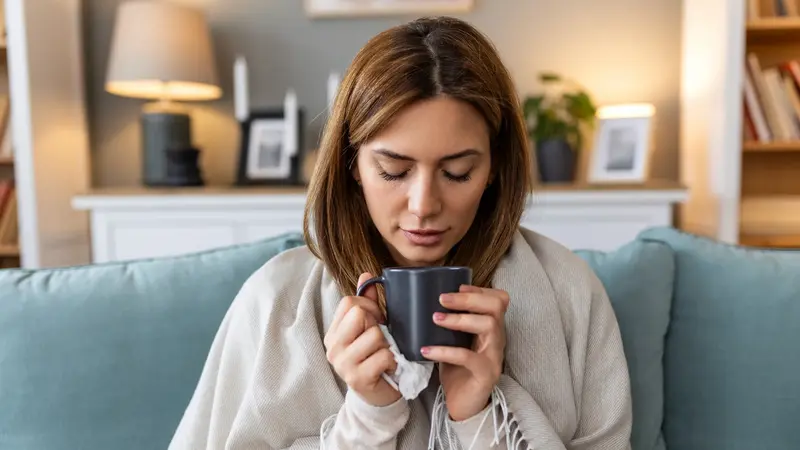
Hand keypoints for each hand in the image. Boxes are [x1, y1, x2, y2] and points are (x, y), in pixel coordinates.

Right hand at [324, 272, 401, 406]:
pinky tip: (389, 366)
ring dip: (387, 345)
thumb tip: (366, 274)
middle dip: (377, 324)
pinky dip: (392, 360)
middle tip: (380, 339)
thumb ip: (367, 303)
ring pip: (375, 335)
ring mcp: (343, 364)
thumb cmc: (373, 358)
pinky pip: (383, 355)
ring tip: (384, 354)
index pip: (349, 302)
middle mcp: (333, 347)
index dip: (369, 306)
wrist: (377, 396)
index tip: (376, 320)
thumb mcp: (369, 329)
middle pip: (359, 314)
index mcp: (333, 332)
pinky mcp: (357, 378)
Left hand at [421, 285, 508, 420]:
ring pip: (488, 325)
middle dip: (469, 297)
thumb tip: (420, 302)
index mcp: (491, 328)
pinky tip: (426, 350)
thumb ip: (449, 324)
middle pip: (496, 306)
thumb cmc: (457, 370)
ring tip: (436, 319)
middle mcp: (497, 339)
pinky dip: (445, 351)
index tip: (457, 287)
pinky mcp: (486, 373)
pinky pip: (468, 357)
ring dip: (460, 319)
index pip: (499, 299)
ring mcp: (494, 356)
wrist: (464, 404)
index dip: (479, 289)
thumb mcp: (454, 341)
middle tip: (442, 299)